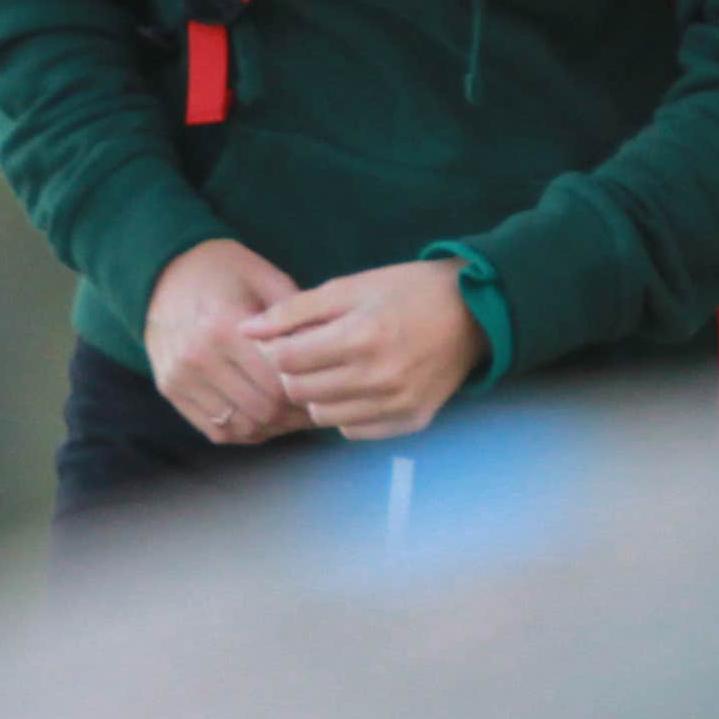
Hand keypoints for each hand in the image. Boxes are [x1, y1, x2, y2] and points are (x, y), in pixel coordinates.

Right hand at [146, 237, 307, 446]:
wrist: (163, 271)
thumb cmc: (224, 271)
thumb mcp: (264, 277)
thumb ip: (296, 315)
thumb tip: (329, 351)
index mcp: (223, 325)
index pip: (277, 381)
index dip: (307, 391)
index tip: (324, 388)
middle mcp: (197, 356)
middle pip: (262, 410)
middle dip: (293, 414)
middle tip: (313, 405)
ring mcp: (180, 376)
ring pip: (241, 427)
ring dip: (271, 426)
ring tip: (290, 412)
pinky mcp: (170, 389)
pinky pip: (217, 430)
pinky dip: (245, 430)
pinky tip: (261, 415)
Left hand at [248, 259, 483, 443]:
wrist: (473, 314)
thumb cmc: (406, 292)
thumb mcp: (349, 287)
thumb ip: (294, 310)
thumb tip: (245, 330)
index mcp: (362, 336)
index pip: (287, 360)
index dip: (279, 348)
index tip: (291, 338)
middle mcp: (379, 377)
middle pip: (300, 391)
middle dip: (296, 372)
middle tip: (311, 352)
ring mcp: (397, 405)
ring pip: (322, 416)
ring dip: (318, 394)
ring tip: (336, 369)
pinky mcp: (411, 422)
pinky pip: (353, 430)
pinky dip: (347, 412)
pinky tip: (360, 386)